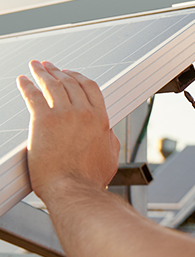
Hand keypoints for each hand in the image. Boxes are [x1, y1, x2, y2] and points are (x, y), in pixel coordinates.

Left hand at [16, 61, 119, 201]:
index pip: (90, 88)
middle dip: (59, 71)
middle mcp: (84, 112)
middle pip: (70, 82)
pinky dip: (27, 85)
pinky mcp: (43, 121)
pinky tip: (22, 81)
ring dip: (42, 73)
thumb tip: (107, 133)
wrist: (74, 189)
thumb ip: (109, 139)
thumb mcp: (110, 156)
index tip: (71, 74)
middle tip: (50, 66)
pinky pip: (33, 96)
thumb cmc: (89, 179)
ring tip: (36, 67)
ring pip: (52, 85)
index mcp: (101, 119)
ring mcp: (64, 115)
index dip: (79, 77)